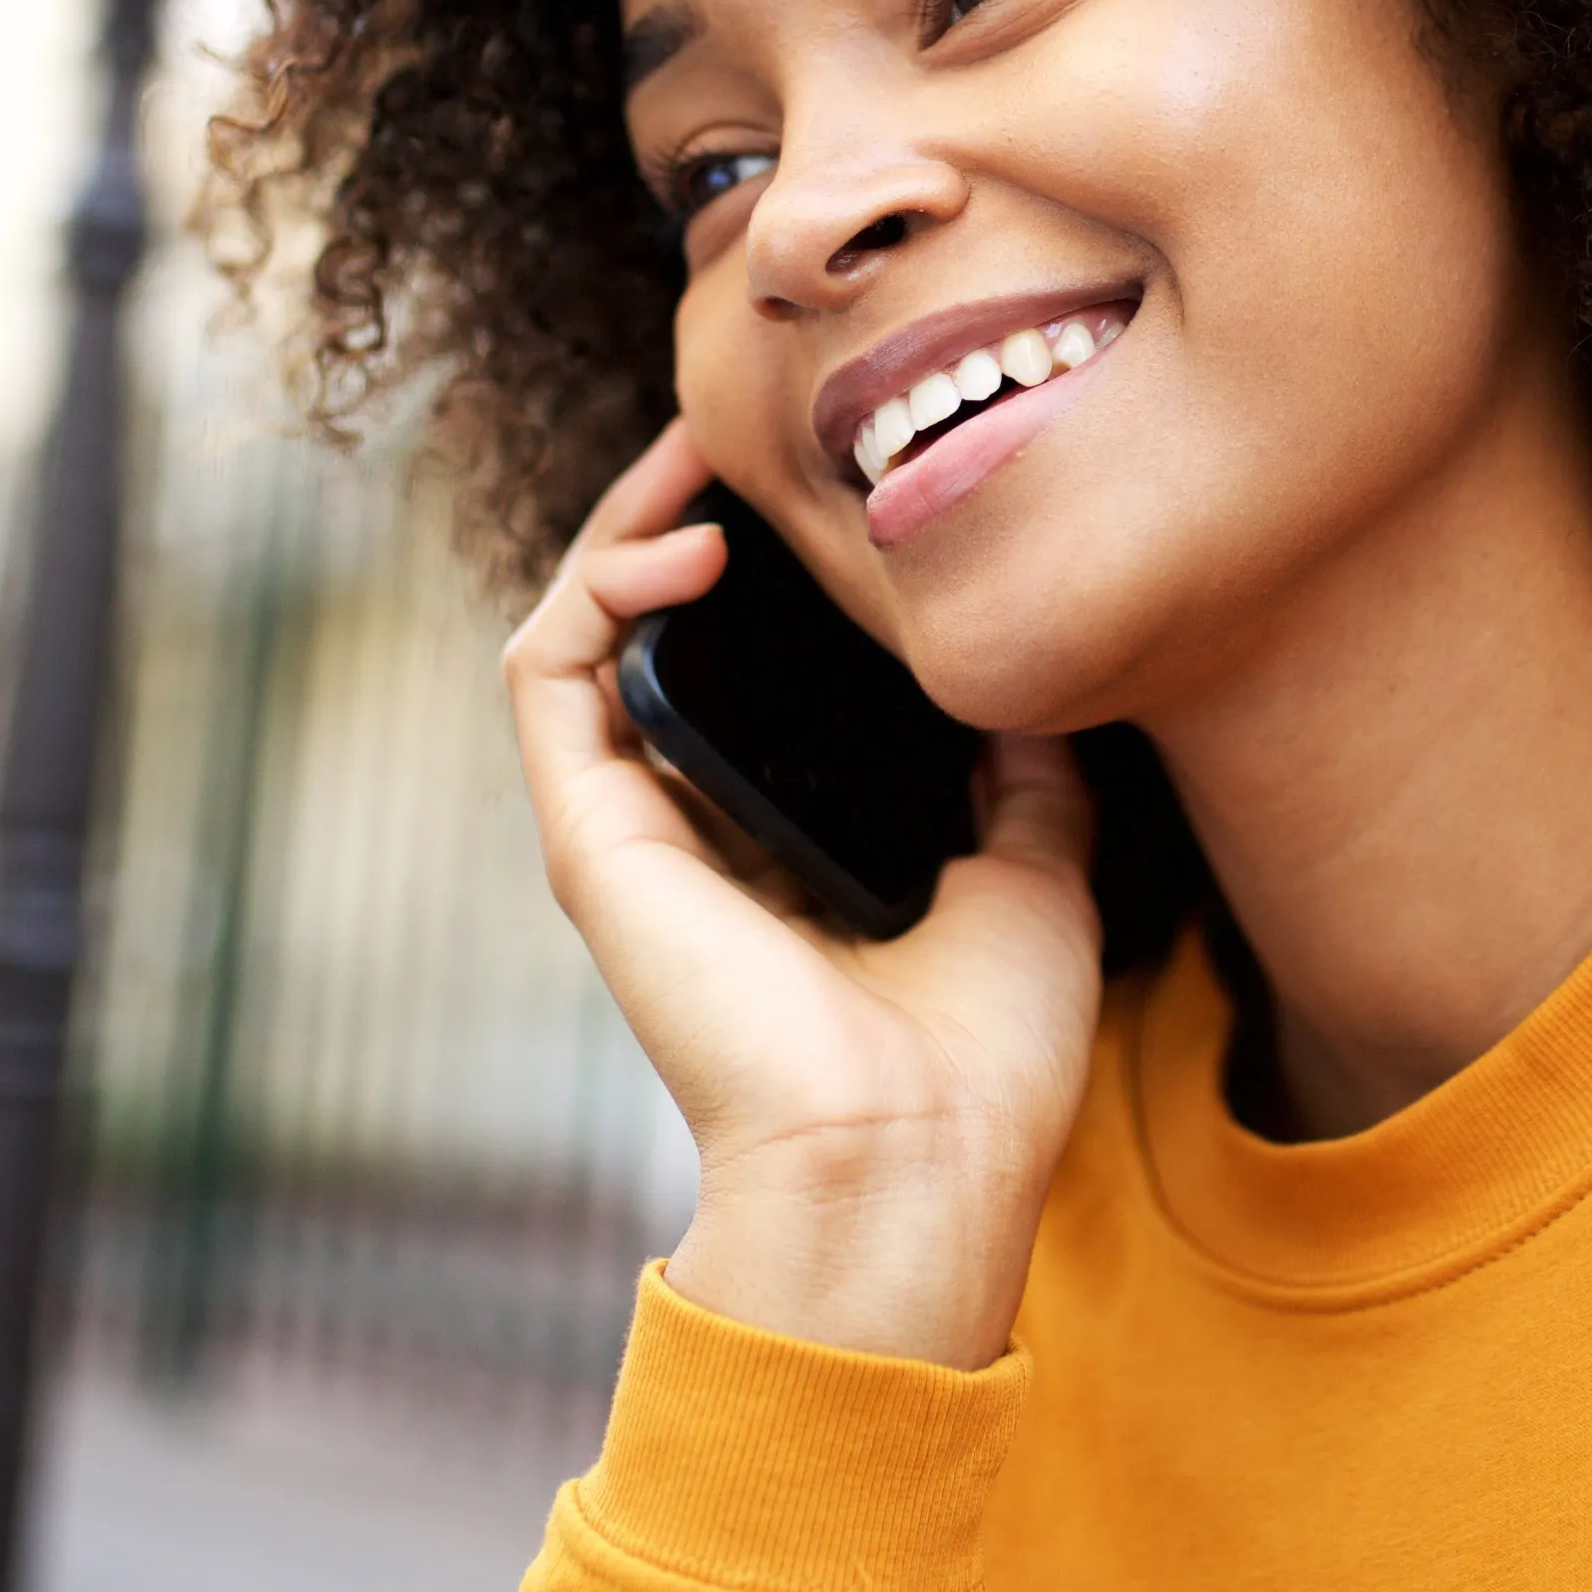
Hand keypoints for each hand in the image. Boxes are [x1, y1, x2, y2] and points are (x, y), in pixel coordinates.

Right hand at [502, 420, 1105, 1368]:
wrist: (915, 1163)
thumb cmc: (980, 1060)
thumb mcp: (1036, 872)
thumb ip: (1028, 774)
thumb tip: (1047, 685)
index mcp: (784, 838)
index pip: (750, 668)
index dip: (775, 566)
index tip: (836, 481)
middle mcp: (693, 827)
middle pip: (658, 632)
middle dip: (691, 512)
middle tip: (761, 428)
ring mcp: (631, 830)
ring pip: (584, 629)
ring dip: (632, 521)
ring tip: (706, 452)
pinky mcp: (589, 836)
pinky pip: (544, 674)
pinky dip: (597, 582)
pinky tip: (687, 539)